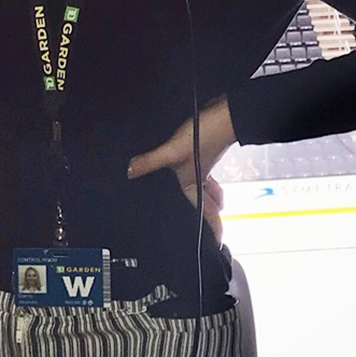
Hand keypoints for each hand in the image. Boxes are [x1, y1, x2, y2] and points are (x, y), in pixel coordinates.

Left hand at [129, 97, 232, 232]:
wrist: (226, 114)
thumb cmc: (204, 135)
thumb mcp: (173, 151)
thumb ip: (151, 161)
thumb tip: (129, 172)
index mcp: (194, 183)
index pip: (205, 210)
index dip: (213, 227)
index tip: (219, 243)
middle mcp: (200, 176)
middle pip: (208, 201)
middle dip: (212, 215)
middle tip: (212, 229)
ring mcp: (202, 164)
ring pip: (206, 187)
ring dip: (207, 197)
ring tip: (203, 205)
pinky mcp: (202, 151)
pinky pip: (201, 172)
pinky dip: (200, 177)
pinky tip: (188, 171)